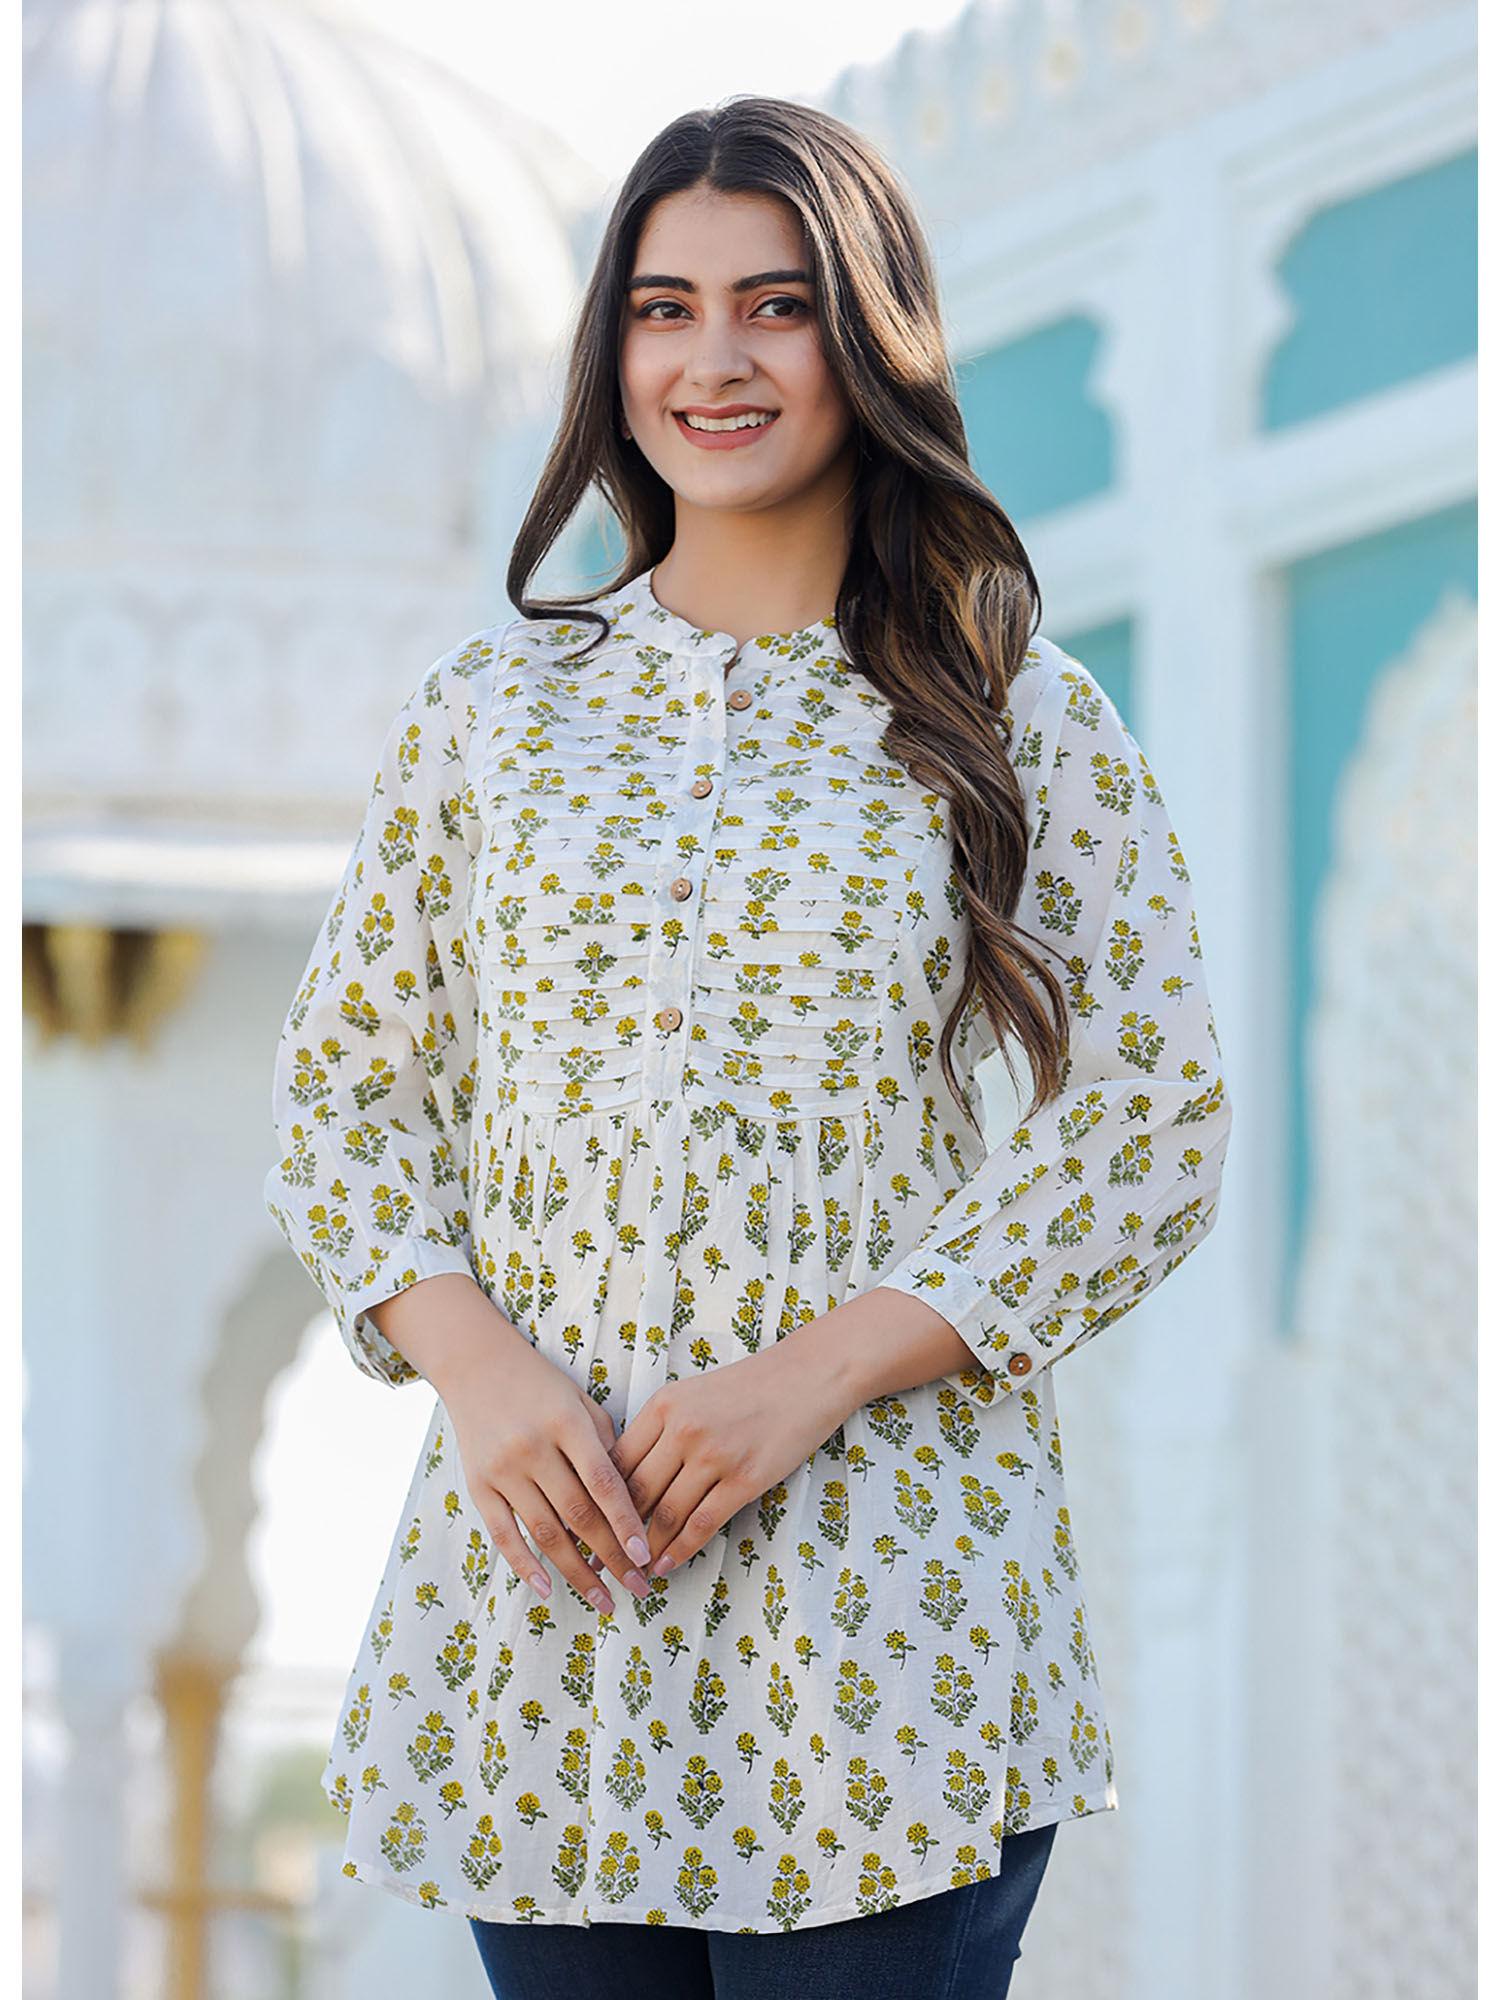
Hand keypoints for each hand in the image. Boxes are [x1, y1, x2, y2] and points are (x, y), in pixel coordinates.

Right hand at [440, 1337, 655, 1615]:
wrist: (477, 1368)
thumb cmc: (542, 1387)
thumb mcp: (582, 1403)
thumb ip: (607, 1446)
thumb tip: (631, 1503)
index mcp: (566, 1424)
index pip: (603, 1483)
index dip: (626, 1524)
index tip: (645, 1556)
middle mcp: (533, 1449)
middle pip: (579, 1516)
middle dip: (612, 1558)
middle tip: (639, 1588)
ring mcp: (502, 1470)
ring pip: (546, 1533)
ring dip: (577, 1573)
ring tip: (604, 1600)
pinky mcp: (477, 1486)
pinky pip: (504, 1535)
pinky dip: (526, 1566)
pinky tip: (548, 1590)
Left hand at [599, 1333, 855, 1580]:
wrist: (807, 1377)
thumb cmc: (747, 1387)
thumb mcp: (692, 1395)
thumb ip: (659, 1430)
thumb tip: (625, 1479)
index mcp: (663, 1406)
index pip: (616, 1462)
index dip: (598, 1500)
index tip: (586, 1526)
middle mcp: (683, 1430)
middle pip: (635, 1492)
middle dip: (615, 1532)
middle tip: (600, 1558)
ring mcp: (715, 1456)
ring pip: (666, 1514)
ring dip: (646, 1548)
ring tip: (633, 1569)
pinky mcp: (745, 1479)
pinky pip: (702, 1524)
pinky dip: (680, 1550)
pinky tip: (666, 1565)